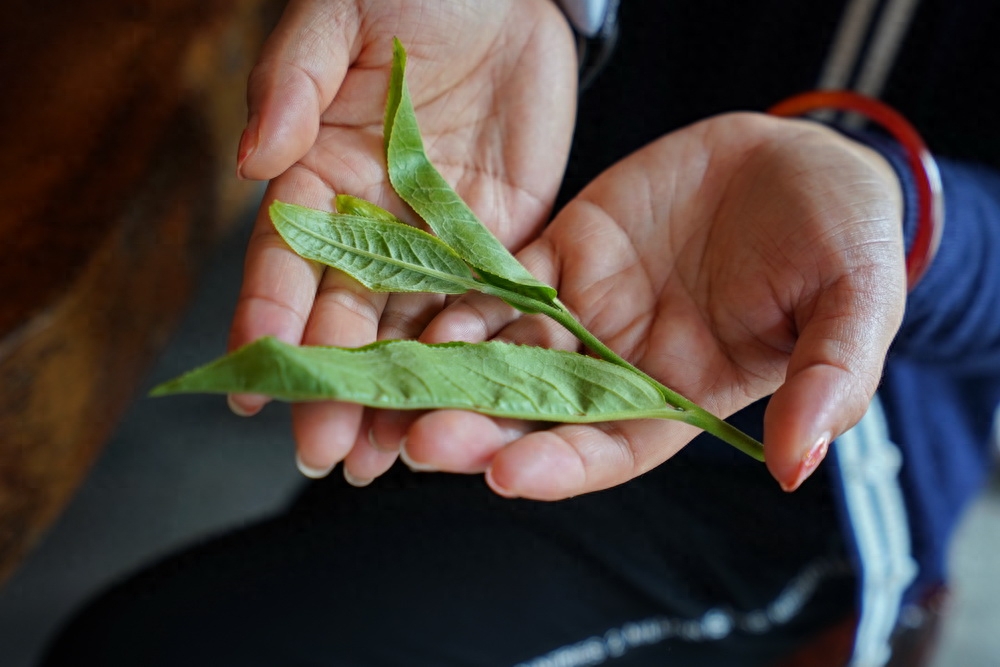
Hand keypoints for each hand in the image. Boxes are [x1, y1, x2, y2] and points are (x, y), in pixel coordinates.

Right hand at [227, 0, 577, 479]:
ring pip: (409, 333)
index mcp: (318, 177)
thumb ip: (294, 82)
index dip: (267, 318)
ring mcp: (436, 243)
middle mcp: (371, 227)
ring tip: (381, 463)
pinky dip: (470, 363)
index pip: (285, 259)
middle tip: (322, 451)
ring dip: (396, 398)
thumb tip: (255, 160)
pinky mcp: (498, 245)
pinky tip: (461, 413)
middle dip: (332, 385)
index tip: (254, 379)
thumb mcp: (339, 17)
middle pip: (345, 317)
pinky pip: (482, 309)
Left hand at [403, 113, 906, 497]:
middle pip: (539, 410)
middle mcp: (621, 364)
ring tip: (397, 377)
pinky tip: (421, 307)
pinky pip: (503, 280)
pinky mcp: (564, 253)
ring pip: (507, 349)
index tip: (511, 476)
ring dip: (452, 367)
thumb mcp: (855, 303)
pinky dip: (463, 296)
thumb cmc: (841, 239)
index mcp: (683, 395)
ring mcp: (587, 309)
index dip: (563, 465)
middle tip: (421, 439)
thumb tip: (796, 467)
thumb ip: (829, 381)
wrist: (803, 160)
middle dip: (481, 427)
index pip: (613, 447)